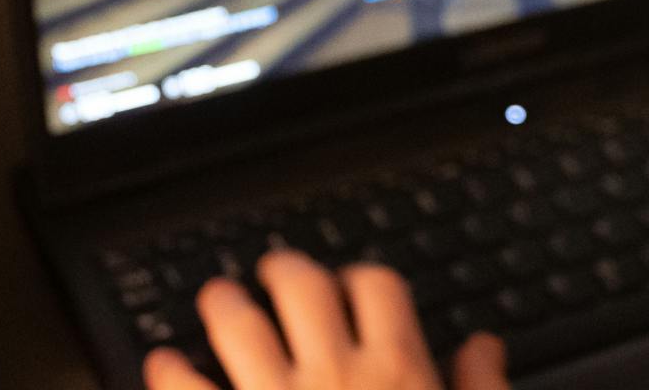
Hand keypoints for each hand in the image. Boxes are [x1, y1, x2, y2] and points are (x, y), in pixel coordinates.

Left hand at [142, 250, 507, 389]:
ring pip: (238, 323)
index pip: (377, 287)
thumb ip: (479, 388)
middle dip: (284, 270)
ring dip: (223, 305)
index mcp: (396, 371)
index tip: (351, 283)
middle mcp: (335, 374)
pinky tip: (164, 362)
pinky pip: (187, 388)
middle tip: (272, 271)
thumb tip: (484, 348)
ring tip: (216, 298)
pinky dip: (170, 370)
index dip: (361, 276)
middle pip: (303, 287)